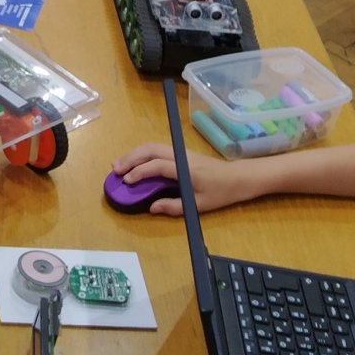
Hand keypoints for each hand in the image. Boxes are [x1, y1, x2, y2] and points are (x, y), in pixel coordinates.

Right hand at [111, 142, 251, 215]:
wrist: (240, 177)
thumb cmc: (222, 192)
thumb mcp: (199, 205)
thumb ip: (174, 206)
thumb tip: (152, 208)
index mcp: (184, 168)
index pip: (156, 166)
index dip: (140, 172)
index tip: (126, 181)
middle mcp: (180, 155)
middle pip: (150, 150)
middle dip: (131, 158)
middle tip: (115, 170)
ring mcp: (180, 151)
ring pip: (152, 146)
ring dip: (134, 154)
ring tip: (120, 164)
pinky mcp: (181, 153)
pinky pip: (157, 149)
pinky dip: (142, 153)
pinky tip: (135, 162)